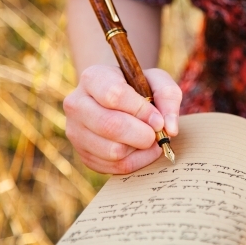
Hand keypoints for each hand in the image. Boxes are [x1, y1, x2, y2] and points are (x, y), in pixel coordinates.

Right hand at [64, 65, 181, 173]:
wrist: (116, 99)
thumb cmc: (138, 87)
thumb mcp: (156, 80)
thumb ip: (168, 96)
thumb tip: (170, 129)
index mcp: (93, 77)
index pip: (115, 95)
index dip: (141, 110)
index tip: (158, 119)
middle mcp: (76, 104)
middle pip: (110, 126)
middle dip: (142, 134)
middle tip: (156, 134)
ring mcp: (75, 131)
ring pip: (112, 151)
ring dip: (139, 149)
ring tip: (148, 139)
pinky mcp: (83, 154)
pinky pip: (113, 167)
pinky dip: (135, 161)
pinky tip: (141, 149)